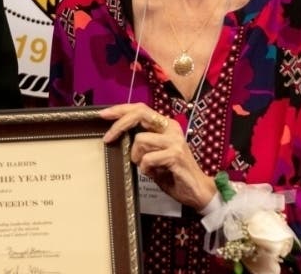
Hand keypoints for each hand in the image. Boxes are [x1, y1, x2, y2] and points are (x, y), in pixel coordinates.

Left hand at [99, 103, 215, 209]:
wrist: (197, 191)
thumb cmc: (172, 173)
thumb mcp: (153, 155)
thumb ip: (140, 142)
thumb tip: (115, 135)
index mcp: (165, 125)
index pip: (140, 109)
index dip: (120, 110)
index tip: (103, 115)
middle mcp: (171, 128)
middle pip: (139, 113)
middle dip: (119, 125)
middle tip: (107, 138)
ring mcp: (175, 140)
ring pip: (140, 140)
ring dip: (137, 157)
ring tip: (147, 168)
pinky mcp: (176, 155)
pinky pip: (148, 159)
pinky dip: (146, 169)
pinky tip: (155, 174)